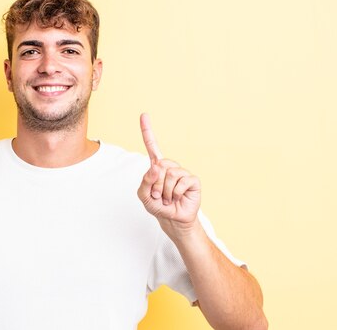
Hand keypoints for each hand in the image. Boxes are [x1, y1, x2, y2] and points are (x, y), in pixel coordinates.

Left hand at [137, 113, 200, 234]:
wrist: (172, 220)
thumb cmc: (158, 206)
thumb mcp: (144, 196)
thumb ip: (145, 182)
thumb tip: (156, 167)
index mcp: (157, 167)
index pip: (152, 146)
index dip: (147, 131)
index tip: (143, 115)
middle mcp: (170, 167)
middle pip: (159, 166)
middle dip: (155, 185)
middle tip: (158, 195)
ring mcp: (182, 173)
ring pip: (169, 175)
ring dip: (164, 191)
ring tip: (167, 198)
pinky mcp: (192, 181)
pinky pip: (181, 182)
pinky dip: (175, 193)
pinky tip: (178, 197)